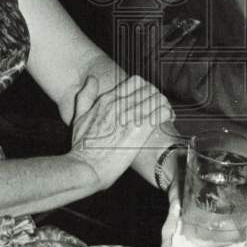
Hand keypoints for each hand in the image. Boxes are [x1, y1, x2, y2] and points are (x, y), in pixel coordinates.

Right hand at [70, 75, 172, 189]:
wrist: (86, 167)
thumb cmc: (81, 148)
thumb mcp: (78, 117)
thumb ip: (85, 95)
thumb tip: (91, 79)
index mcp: (108, 99)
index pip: (136, 82)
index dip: (146, 89)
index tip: (148, 99)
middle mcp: (120, 104)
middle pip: (150, 89)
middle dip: (157, 97)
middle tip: (160, 109)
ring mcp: (131, 116)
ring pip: (158, 98)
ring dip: (164, 105)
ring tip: (165, 115)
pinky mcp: (140, 130)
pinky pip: (162, 112)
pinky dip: (168, 115)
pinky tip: (167, 122)